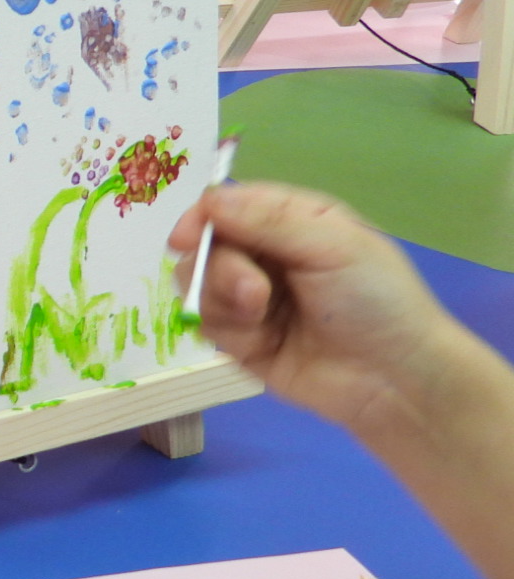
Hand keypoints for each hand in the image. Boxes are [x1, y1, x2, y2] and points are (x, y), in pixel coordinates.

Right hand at [169, 181, 464, 437]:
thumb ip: (268, 221)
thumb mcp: (332, 246)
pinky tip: (258, 338)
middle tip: (254, 293)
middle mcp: (268, 254)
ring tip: (260, 317)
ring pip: (199, 283)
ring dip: (222, 298)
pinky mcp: (241, 338)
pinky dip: (224, 328)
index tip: (188, 238)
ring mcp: (252, 297)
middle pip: (207, 244)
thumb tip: (208, 200)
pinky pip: (206, 322)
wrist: (391, 378)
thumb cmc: (376, 300)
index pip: (230, 204)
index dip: (203, 217)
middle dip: (220, 267)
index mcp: (295, 220)